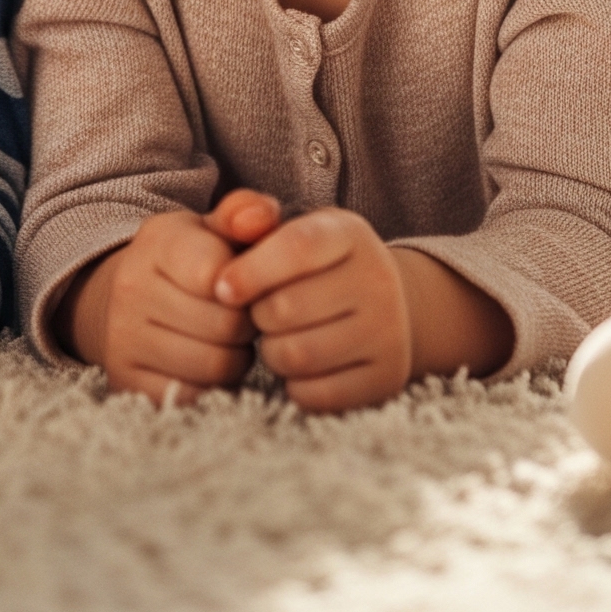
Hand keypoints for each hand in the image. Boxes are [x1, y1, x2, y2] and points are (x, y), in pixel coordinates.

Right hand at [64, 206, 257, 404]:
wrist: (124, 298)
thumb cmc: (189, 262)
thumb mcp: (214, 228)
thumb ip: (247, 213)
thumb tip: (262, 217)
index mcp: (158, 241)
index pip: (219, 274)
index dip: (248, 286)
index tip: (244, 284)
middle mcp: (131, 287)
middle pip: (226, 326)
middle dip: (246, 325)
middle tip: (241, 317)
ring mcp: (123, 338)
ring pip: (215, 366)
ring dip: (234, 358)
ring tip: (226, 340)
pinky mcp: (126, 381)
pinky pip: (193, 396)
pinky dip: (211, 386)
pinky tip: (205, 362)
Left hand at [214, 207, 413, 412]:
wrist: (382, 305)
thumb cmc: (313, 265)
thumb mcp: (288, 229)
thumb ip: (250, 217)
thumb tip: (236, 221)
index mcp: (350, 233)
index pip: (297, 247)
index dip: (251, 270)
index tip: (222, 289)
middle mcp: (379, 279)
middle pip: (287, 308)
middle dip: (258, 314)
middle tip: (260, 312)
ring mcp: (389, 331)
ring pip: (298, 355)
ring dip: (271, 352)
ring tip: (277, 337)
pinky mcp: (386, 378)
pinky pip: (316, 394)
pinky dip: (294, 385)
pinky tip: (300, 366)